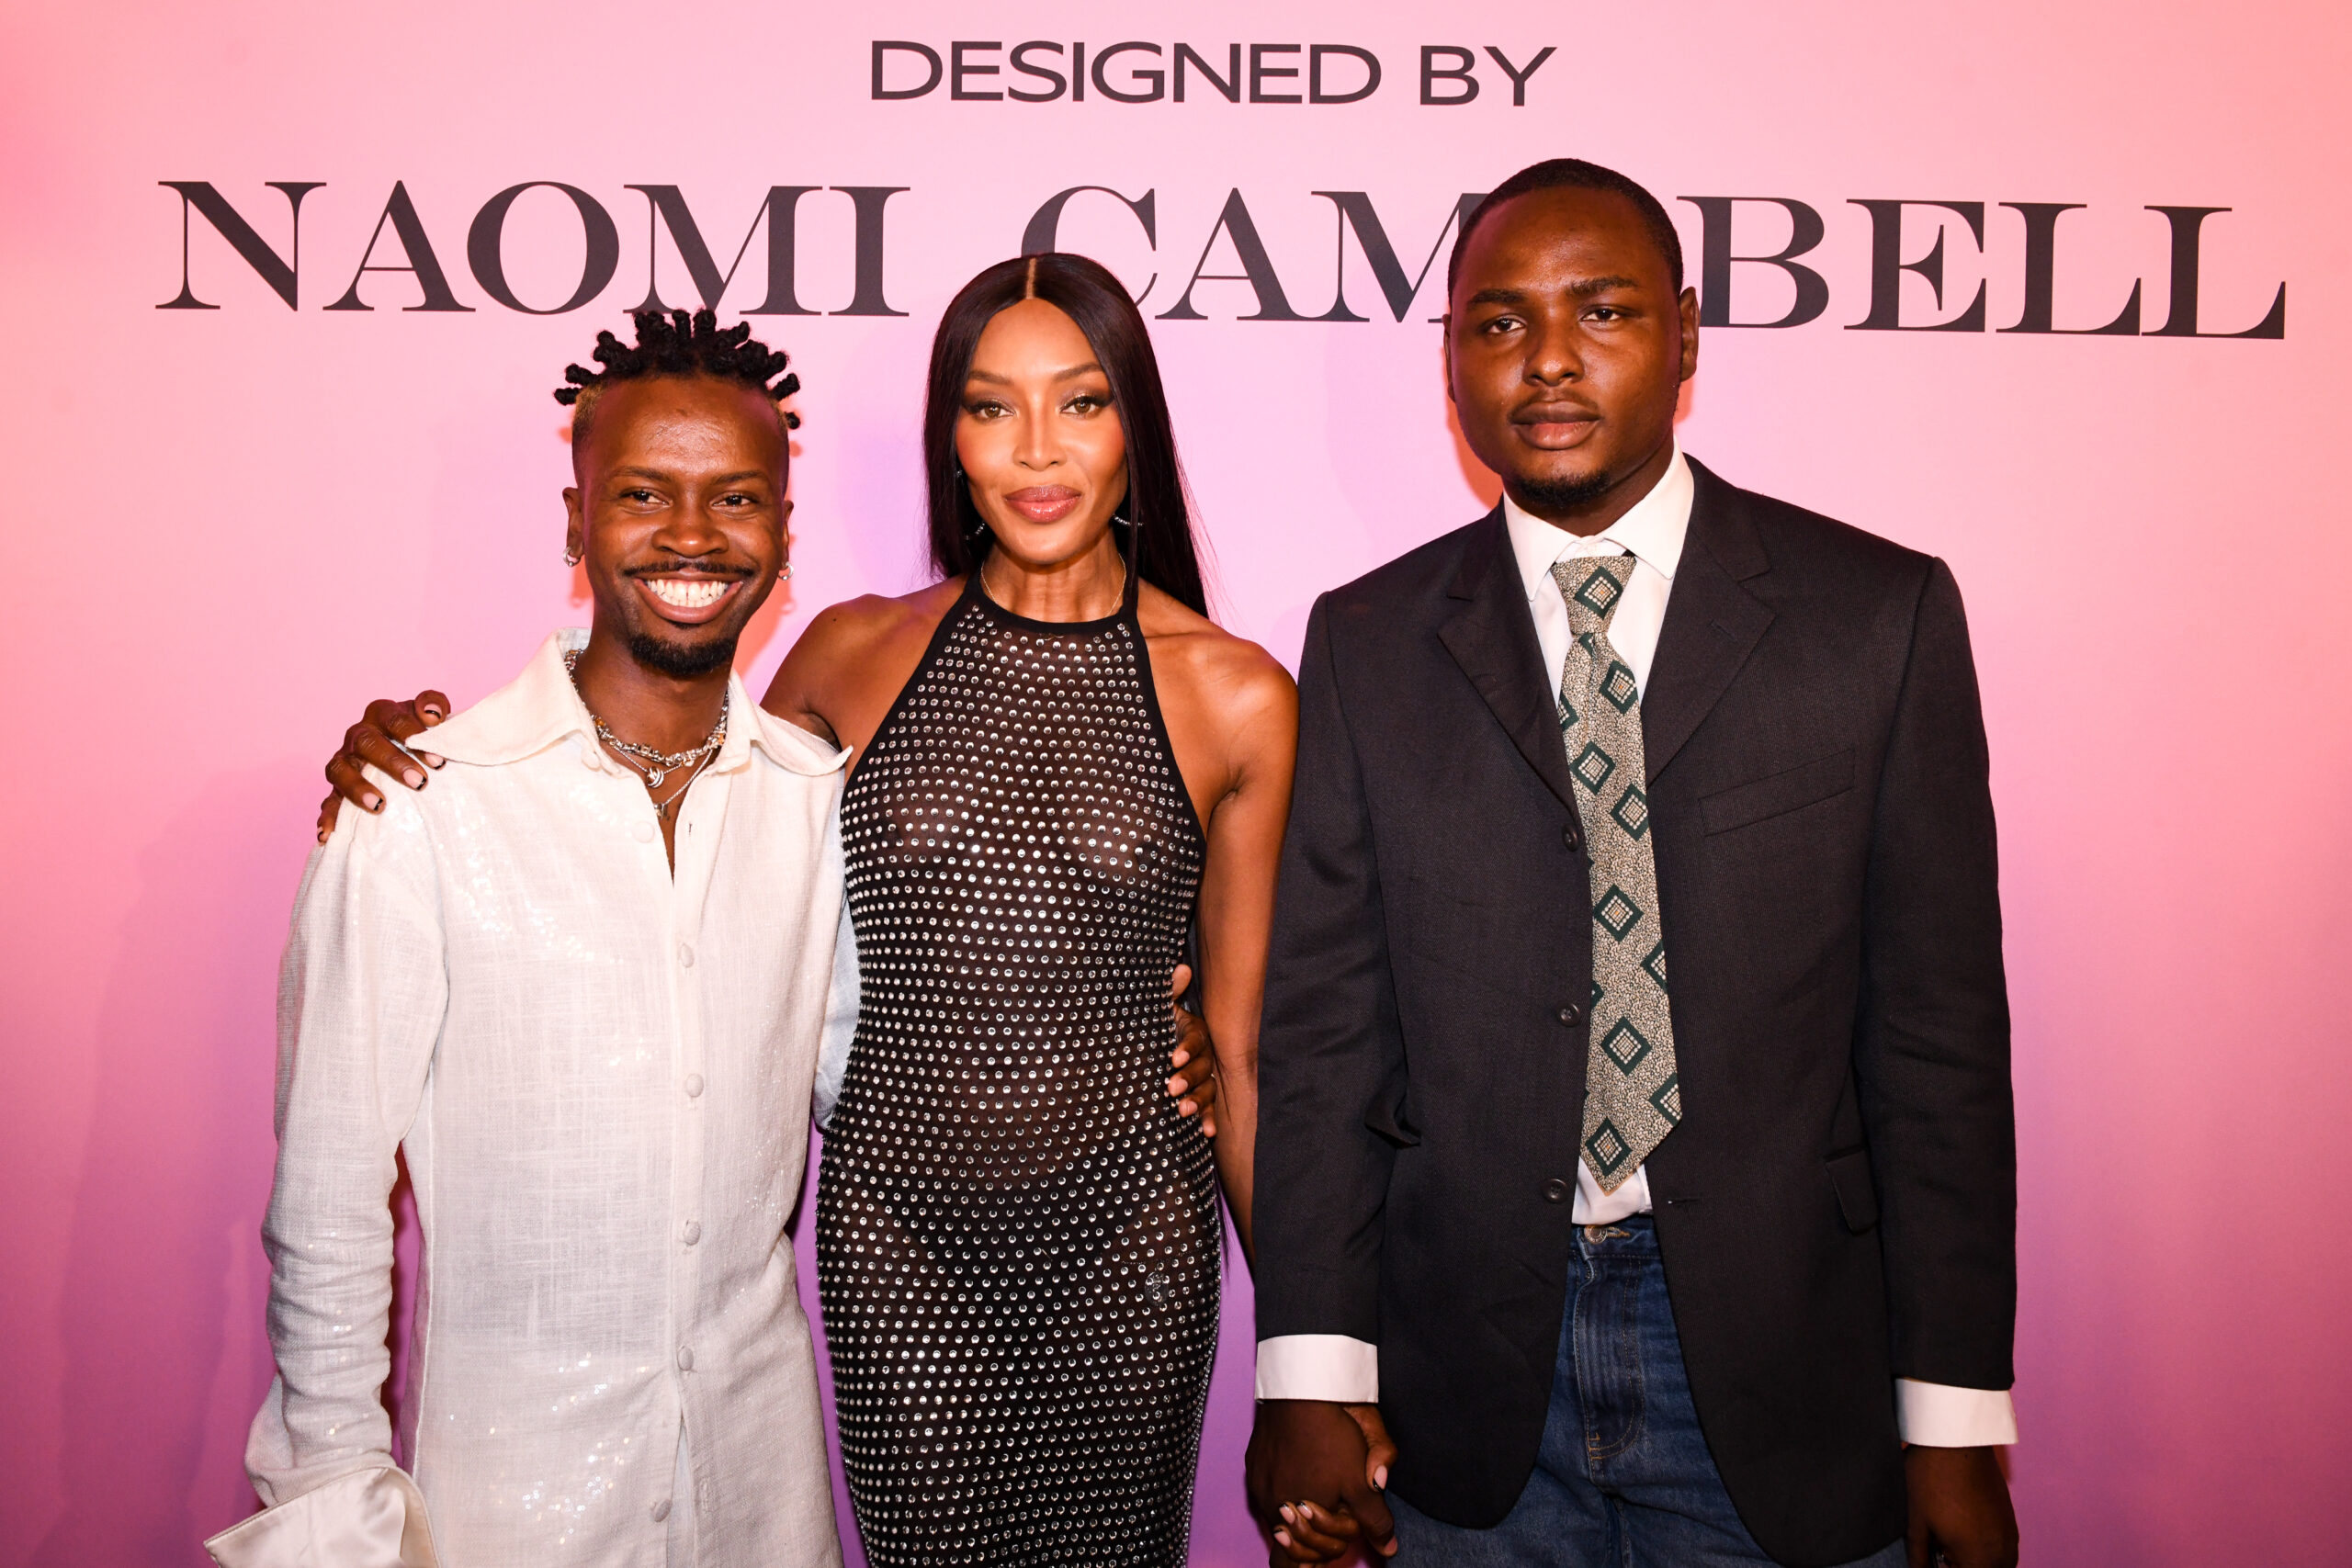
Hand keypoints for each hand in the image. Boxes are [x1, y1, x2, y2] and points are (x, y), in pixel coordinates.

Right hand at [317, 691, 448, 840]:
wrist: (411, 751)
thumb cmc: (423, 733)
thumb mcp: (432, 715)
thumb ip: (433, 704)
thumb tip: (432, 714)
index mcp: (382, 714)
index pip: (394, 719)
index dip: (414, 736)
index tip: (438, 761)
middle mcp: (359, 734)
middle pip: (367, 743)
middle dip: (393, 763)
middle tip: (420, 782)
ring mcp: (345, 760)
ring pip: (340, 770)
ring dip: (357, 788)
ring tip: (378, 806)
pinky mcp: (338, 787)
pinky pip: (329, 801)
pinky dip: (328, 817)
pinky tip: (327, 834)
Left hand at [1168, 963, 1219, 1133]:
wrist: (1148, 1049)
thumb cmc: (1155, 1026)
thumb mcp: (1160, 1009)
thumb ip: (1169, 991)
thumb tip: (1181, 968)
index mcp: (1194, 1031)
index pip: (1195, 1039)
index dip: (1186, 1048)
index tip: (1174, 1058)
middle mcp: (1203, 1055)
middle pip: (1203, 1067)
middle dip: (1188, 1077)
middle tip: (1170, 1088)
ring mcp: (1204, 1076)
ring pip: (1208, 1088)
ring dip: (1198, 1100)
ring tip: (1183, 1110)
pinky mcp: (1200, 1095)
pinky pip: (1208, 1107)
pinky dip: (1208, 1119)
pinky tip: (1206, 1132)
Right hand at [1247, 1400, 1396, 1563]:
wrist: (1302, 1387)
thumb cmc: (1331, 1435)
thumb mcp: (1361, 1481)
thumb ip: (1374, 1520)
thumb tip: (1388, 1549)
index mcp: (1295, 1519)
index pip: (1305, 1561)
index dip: (1332, 1547)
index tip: (1347, 1521)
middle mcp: (1269, 1507)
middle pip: (1289, 1544)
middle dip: (1316, 1535)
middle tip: (1338, 1508)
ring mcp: (1257, 1484)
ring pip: (1277, 1517)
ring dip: (1298, 1515)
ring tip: (1319, 1491)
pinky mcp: (1253, 1464)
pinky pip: (1267, 1491)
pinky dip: (1285, 1491)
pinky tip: (1303, 1470)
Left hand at [1905, 1446, 2017, 1567]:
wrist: (1955, 1438)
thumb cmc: (1932, 1478)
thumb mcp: (1916, 1524)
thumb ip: (1919, 1558)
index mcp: (1980, 1558)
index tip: (1932, 1560)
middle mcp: (2003, 1552)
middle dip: (1960, 1566)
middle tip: (1938, 1553)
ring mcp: (2011, 1535)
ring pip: (1997, 1566)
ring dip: (1975, 1562)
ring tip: (1946, 1545)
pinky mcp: (2011, 1520)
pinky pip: (2003, 1550)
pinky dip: (1985, 1551)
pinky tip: (1961, 1533)